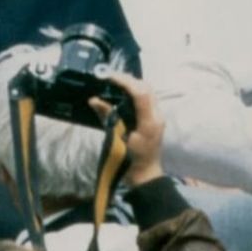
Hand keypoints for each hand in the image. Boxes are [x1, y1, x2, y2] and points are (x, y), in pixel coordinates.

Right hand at [88, 71, 164, 185]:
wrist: (144, 173)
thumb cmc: (131, 160)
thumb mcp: (117, 139)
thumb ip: (108, 118)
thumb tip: (94, 100)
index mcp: (149, 121)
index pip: (141, 93)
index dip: (125, 82)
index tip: (109, 77)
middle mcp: (156, 115)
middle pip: (146, 88)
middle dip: (129, 79)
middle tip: (110, 77)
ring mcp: (158, 116)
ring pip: (148, 91)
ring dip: (133, 84)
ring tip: (116, 82)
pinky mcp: (155, 118)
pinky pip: (147, 98)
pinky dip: (136, 91)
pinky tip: (124, 92)